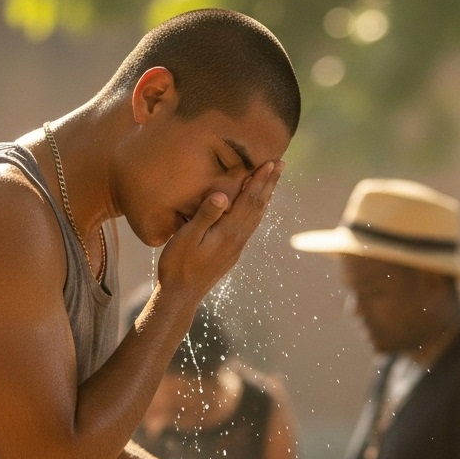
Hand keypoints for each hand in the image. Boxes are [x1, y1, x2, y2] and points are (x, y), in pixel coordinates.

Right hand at [157, 159, 283, 296]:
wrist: (182, 295)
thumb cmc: (178, 265)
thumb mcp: (187, 237)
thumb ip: (206, 215)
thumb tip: (223, 195)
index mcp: (229, 232)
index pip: (249, 200)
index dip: (260, 180)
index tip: (270, 163)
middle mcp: (238, 238)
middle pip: (259, 206)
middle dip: (269, 184)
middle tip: (281, 164)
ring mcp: (237, 246)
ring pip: (257, 216)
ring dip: (266, 196)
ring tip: (273, 181)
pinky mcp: (232, 252)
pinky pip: (250, 225)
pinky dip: (257, 210)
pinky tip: (257, 208)